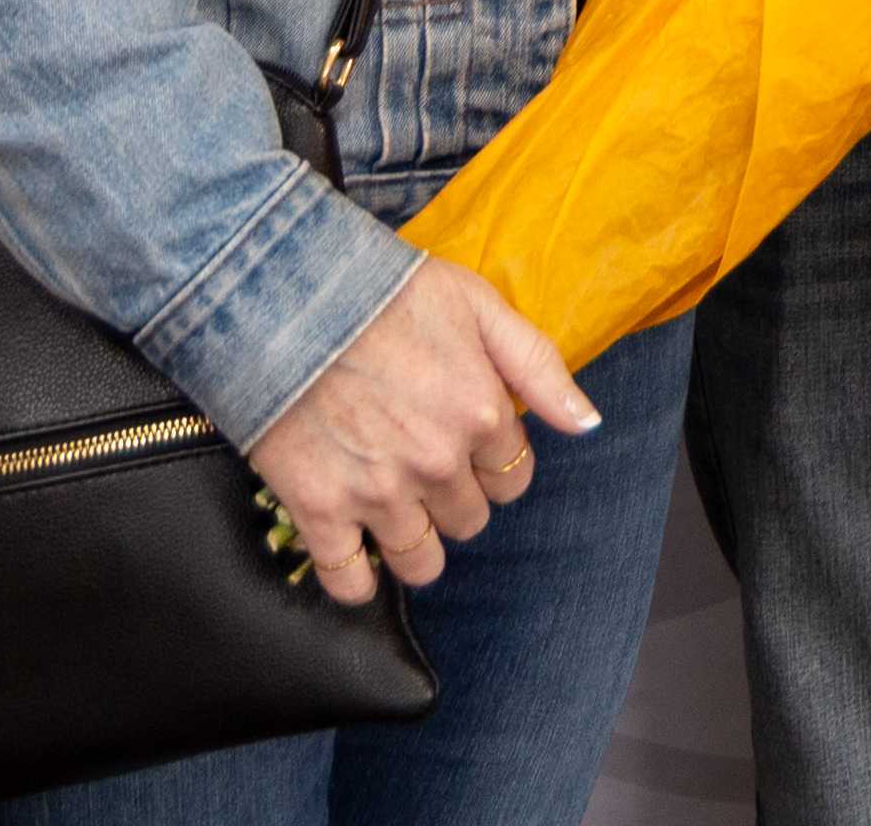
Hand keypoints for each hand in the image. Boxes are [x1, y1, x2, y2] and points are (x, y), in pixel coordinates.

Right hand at [246, 259, 592, 598]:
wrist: (283, 293)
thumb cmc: (383, 289)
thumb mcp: (477, 304)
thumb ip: (537, 366)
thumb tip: (587, 424)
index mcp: (481, 412)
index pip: (513, 478)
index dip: (491, 464)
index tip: (464, 444)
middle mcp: (438, 462)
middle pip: (469, 520)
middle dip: (453, 498)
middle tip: (420, 463)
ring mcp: (379, 491)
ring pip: (421, 562)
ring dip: (414, 545)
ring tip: (392, 510)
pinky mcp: (320, 508)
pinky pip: (349, 581)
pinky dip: (354, 581)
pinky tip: (352, 556)